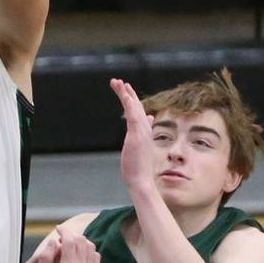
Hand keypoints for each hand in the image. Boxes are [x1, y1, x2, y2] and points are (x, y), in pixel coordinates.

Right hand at [36, 229, 99, 262]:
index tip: (58, 229)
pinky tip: (79, 253)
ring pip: (91, 247)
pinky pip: (96, 257)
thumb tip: (53, 241)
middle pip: (82, 241)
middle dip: (71, 234)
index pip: (71, 241)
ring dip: (80, 241)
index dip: (64, 232)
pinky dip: (88, 250)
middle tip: (61, 237)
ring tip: (70, 244)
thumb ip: (46, 256)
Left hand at [111, 77, 156, 195]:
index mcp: (143, 133)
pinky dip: (130, 104)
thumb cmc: (137, 168)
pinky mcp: (137, 136)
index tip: (127, 92)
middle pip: (136, 107)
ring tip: (119, 83)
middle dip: (128, 94)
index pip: (138, 113)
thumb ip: (139, 139)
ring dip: (127, 94)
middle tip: (119, 82)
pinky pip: (134, 116)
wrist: (141, 180)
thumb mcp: (137, 150)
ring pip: (134, 108)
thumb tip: (143, 130)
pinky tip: (125, 95)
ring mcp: (141, 132)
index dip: (132, 101)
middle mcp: (144, 130)